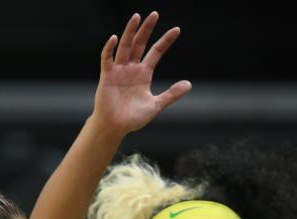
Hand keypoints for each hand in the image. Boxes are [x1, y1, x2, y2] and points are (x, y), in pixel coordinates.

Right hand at [91, 12, 191, 137]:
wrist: (115, 127)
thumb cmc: (134, 118)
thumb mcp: (156, 105)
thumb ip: (171, 94)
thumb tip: (189, 84)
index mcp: (144, 74)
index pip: (156, 52)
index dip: (165, 41)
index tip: (176, 29)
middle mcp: (132, 68)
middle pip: (140, 44)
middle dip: (147, 29)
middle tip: (154, 14)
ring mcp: (119, 70)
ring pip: (125, 46)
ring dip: (130, 32)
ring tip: (136, 17)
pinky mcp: (107, 76)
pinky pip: (107, 59)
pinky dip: (110, 48)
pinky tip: (114, 38)